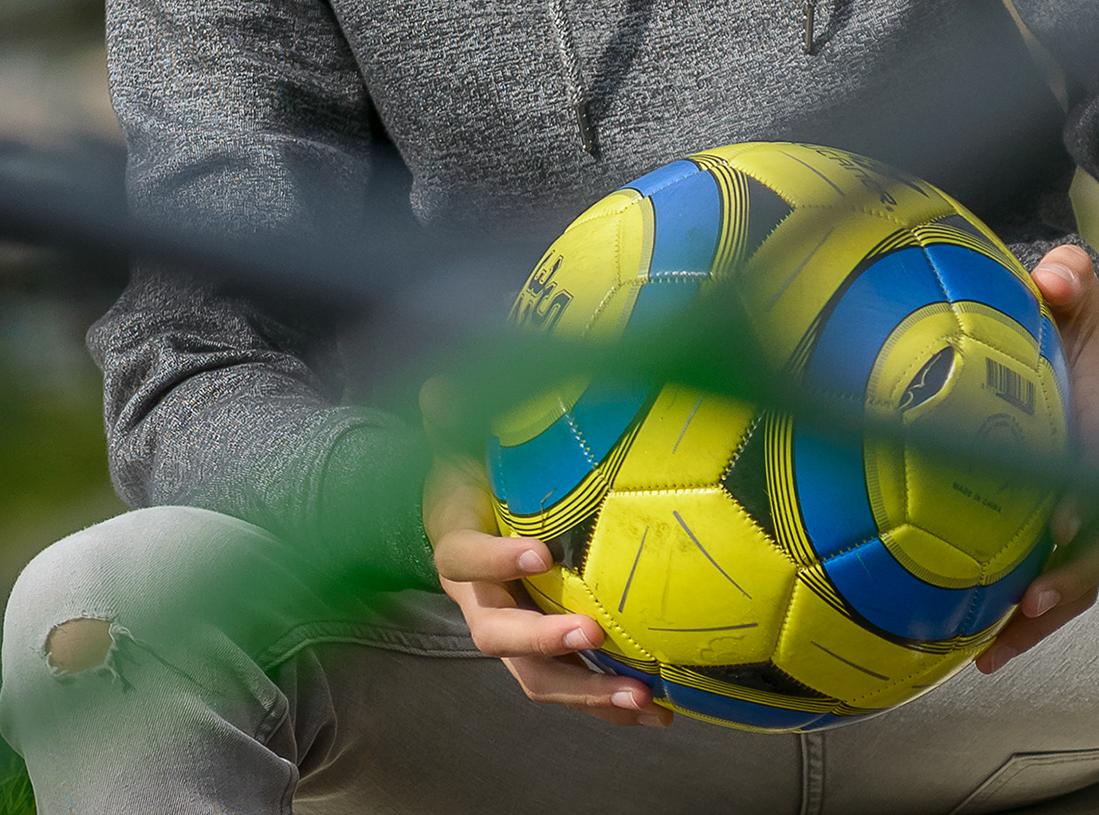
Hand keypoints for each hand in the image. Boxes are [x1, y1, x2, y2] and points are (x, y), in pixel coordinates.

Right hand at [420, 384, 673, 727]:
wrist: (467, 531)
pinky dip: (613, 703)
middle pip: (501, 637)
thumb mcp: (461, 447)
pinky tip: (660, 711)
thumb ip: (455, 421)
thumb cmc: (474, 482)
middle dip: (545, 641)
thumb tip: (439, 387)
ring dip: (589, 692)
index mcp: (458, 553)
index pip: (466, 559)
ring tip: (641, 698)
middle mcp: (481, 604)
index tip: (539, 552)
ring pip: (540, 677)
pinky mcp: (547, 655)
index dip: (497, 559)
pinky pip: (575, 684)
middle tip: (592, 634)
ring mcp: (515, 636)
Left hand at [978, 243, 1098, 673]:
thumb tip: (1056, 271)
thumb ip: (1070, 280)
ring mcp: (1097, 508)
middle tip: (1027, 604)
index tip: (1054, 524)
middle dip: (1072, 577)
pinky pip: (1062, 580)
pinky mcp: (1075, 531)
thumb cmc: (1079, 326)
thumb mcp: (1077, 295)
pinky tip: (981, 649)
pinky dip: (1029, 619)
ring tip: (992, 655)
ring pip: (1086, 574)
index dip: (1083, 492)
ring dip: (1045, 618)